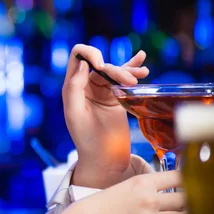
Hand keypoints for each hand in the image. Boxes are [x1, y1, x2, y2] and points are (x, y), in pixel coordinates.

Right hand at [38, 170, 187, 213]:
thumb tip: (166, 190)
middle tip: (195, 199)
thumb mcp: (122, 187)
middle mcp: (149, 200)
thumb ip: (145, 187)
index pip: (178, 178)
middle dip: (190, 199)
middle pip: (185, 198)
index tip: (192, 181)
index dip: (188, 179)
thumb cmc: (98, 206)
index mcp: (141, 183)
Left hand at [62, 44, 149, 188]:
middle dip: (116, 69)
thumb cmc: (86, 140)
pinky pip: (123, 78)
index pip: (77, 56)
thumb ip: (74, 88)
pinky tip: (141, 61)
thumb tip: (82, 64)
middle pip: (101, 64)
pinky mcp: (116, 97)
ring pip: (114, 70)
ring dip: (127, 70)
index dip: (90, 54)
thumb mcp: (74, 114)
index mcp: (72, 87)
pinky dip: (132, 68)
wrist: (104, 159)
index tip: (101, 66)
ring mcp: (101, 91)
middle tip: (130, 83)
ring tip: (140, 77)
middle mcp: (85, 86)